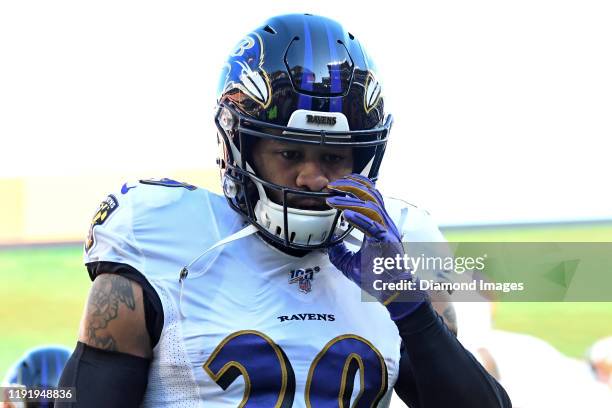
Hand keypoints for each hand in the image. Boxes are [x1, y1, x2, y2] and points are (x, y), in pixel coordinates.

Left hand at [326, 174, 426, 319]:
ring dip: (350, 200)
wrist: (394, 293)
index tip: (339, 182)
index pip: (371, 197)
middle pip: (371, 195)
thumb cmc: (378, 278)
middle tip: (332, 186)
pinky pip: (373, 226)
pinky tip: (345, 213)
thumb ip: (340, 252)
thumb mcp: (351, 264)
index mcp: (379, 226)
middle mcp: (385, 225)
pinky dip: (358, 218)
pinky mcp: (388, 243)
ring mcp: (388, 232)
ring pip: (371, 207)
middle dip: (350, 186)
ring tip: (333, 200)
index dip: (357, 185)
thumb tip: (328, 246)